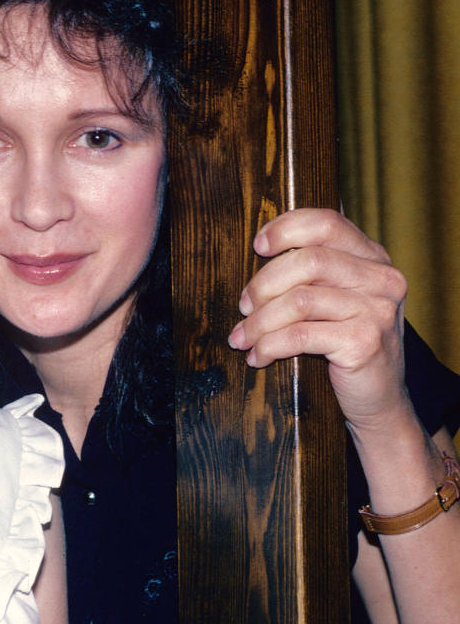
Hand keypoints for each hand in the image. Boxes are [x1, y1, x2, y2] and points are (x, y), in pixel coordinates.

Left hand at [227, 208, 410, 432]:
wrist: (380, 399)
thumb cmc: (347, 346)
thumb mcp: (337, 301)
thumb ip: (314, 274)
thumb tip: (260, 253)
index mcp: (373, 259)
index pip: (326, 223)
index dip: (286, 229)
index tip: (257, 246)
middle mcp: (381, 279)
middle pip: (308, 261)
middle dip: (263, 284)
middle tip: (243, 307)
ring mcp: (377, 310)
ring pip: (299, 300)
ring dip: (259, 322)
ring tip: (242, 339)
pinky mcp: (364, 342)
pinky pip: (300, 336)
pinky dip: (269, 346)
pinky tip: (258, 357)